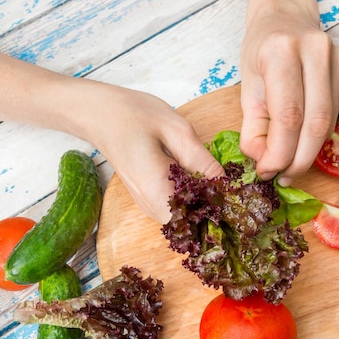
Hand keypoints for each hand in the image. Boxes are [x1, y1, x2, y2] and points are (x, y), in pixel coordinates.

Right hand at [73, 81, 224, 223]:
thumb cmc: (134, 116)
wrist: (100, 114)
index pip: (199, 223)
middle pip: (195, 223)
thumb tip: (228, 186)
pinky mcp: (151, 200)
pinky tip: (202, 176)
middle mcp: (152, 208)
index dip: (222, 214)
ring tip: (219, 178)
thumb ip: (203, 162)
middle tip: (235, 185)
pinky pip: (178, 207)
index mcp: (158, 193)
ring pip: (188, 217)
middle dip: (218, 209)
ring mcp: (150, 207)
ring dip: (206, 203)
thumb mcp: (177, 130)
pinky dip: (194, 197)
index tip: (239, 198)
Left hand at [240, 0, 338, 185]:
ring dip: (309, 153)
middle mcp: (315, 53)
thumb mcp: (247, 87)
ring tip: (290, 166)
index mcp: (282, 52)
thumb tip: (265, 164)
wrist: (286, 19)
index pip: (288, 116)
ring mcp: (337, 62)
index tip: (267, 172)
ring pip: (328, 124)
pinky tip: (303, 142)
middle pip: (315, 124)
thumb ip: (253, 129)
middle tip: (283, 177)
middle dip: (298, 160)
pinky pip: (334, 116)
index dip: (279, 153)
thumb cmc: (262, 51)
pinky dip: (317, 137)